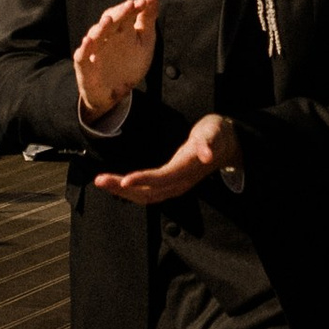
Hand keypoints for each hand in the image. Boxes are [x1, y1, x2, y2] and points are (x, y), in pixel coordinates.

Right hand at [74, 0, 158, 120]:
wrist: (116, 92)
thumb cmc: (130, 63)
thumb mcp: (144, 41)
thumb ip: (148, 18)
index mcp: (121, 29)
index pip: (125, 14)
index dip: (134, 8)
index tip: (145, 2)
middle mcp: (106, 36)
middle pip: (111, 21)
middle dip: (120, 13)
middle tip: (131, 5)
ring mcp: (94, 50)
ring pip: (95, 35)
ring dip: (101, 27)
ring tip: (108, 20)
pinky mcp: (85, 66)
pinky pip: (82, 56)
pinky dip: (85, 48)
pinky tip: (89, 41)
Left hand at [94, 112, 240, 204]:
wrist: (228, 146)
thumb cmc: (216, 135)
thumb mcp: (215, 133)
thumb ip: (209, 142)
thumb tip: (206, 154)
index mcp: (188, 168)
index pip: (163, 178)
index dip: (144, 180)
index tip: (124, 180)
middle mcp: (181, 181)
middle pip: (150, 191)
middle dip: (123, 189)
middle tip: (100, 180)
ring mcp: (176, 184)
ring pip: (147, 195)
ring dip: (123, 192)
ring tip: (102, 182)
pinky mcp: (172, 183)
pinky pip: (149, 192)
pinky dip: (130, 191)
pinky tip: (116, 186)